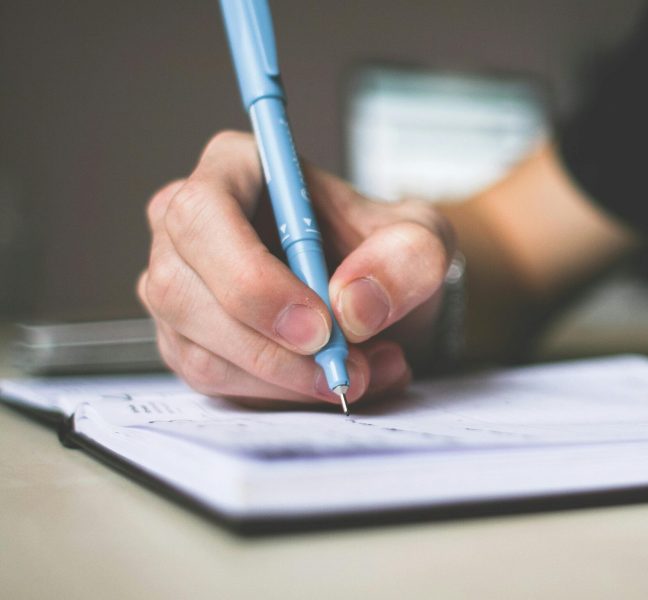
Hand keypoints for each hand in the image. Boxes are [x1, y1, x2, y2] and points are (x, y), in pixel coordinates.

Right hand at [138, 131, 454, 406]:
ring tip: (363, 373)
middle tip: (343, 369)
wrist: (382, 295)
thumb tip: (353, 305)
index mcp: (235, 168)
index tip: (319, 325)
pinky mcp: (189, 342)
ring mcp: (179, 287)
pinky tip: (334, 381)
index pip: (203, 214)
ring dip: (286, 380)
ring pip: (200, 350)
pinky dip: (281, 396)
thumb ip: (406, 258)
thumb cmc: (387, 250)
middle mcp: (187, 225)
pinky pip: (217, 384)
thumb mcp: (424, 239)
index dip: (251, 277)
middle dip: (270, 348)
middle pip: (182, 291)